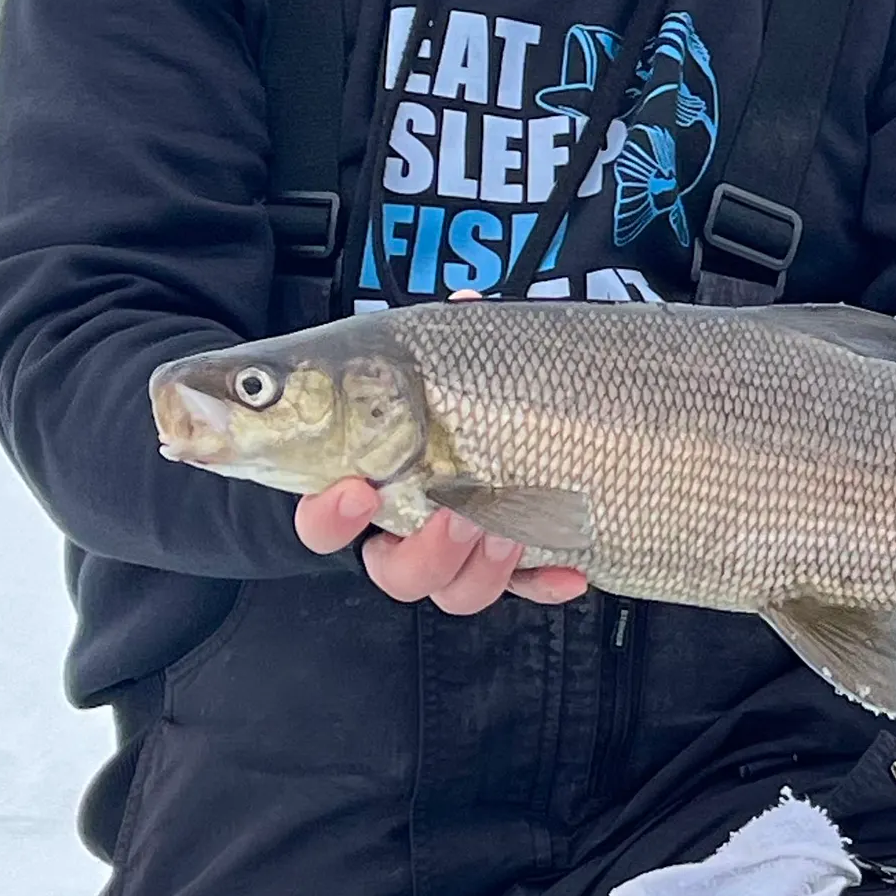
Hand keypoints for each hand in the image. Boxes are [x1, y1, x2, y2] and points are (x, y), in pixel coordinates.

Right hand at [293, 290, 586, 613]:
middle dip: (425, 551)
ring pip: (455, 591)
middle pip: (395, 573)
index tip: (356, 488)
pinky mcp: (514, 564)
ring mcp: (463, 552)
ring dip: (481, 569)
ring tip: (508, 528)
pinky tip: (571, 572)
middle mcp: (412, 528)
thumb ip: (450, 337)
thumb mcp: (451, 358)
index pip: (323, 520)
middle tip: (455, 515)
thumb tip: (465, 304)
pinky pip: (525, 589)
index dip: (329, 516)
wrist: (538, 407)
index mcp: (376, 482)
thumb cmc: (468, 386)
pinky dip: (546, 582)